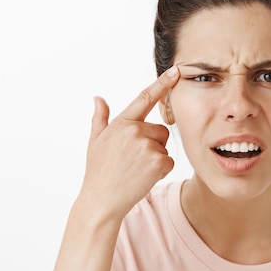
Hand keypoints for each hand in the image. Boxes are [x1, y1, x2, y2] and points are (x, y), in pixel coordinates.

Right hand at [77, 66, 179, 220]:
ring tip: (136, 169)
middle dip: (153, 142)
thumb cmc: (98, 171)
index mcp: (121, 123)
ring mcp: (147, 146)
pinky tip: (143, 177)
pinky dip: (161, 170)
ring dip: (156, 157)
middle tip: (134, 160)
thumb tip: (98, 98)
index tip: (176, 71)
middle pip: (160, 130)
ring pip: (164, 147)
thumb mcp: (95, 141)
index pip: (144, 98)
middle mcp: (134, 131)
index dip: (162, 83)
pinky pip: (169, 162)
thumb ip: (100, 118)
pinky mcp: (158, 162)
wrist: (101, 200)